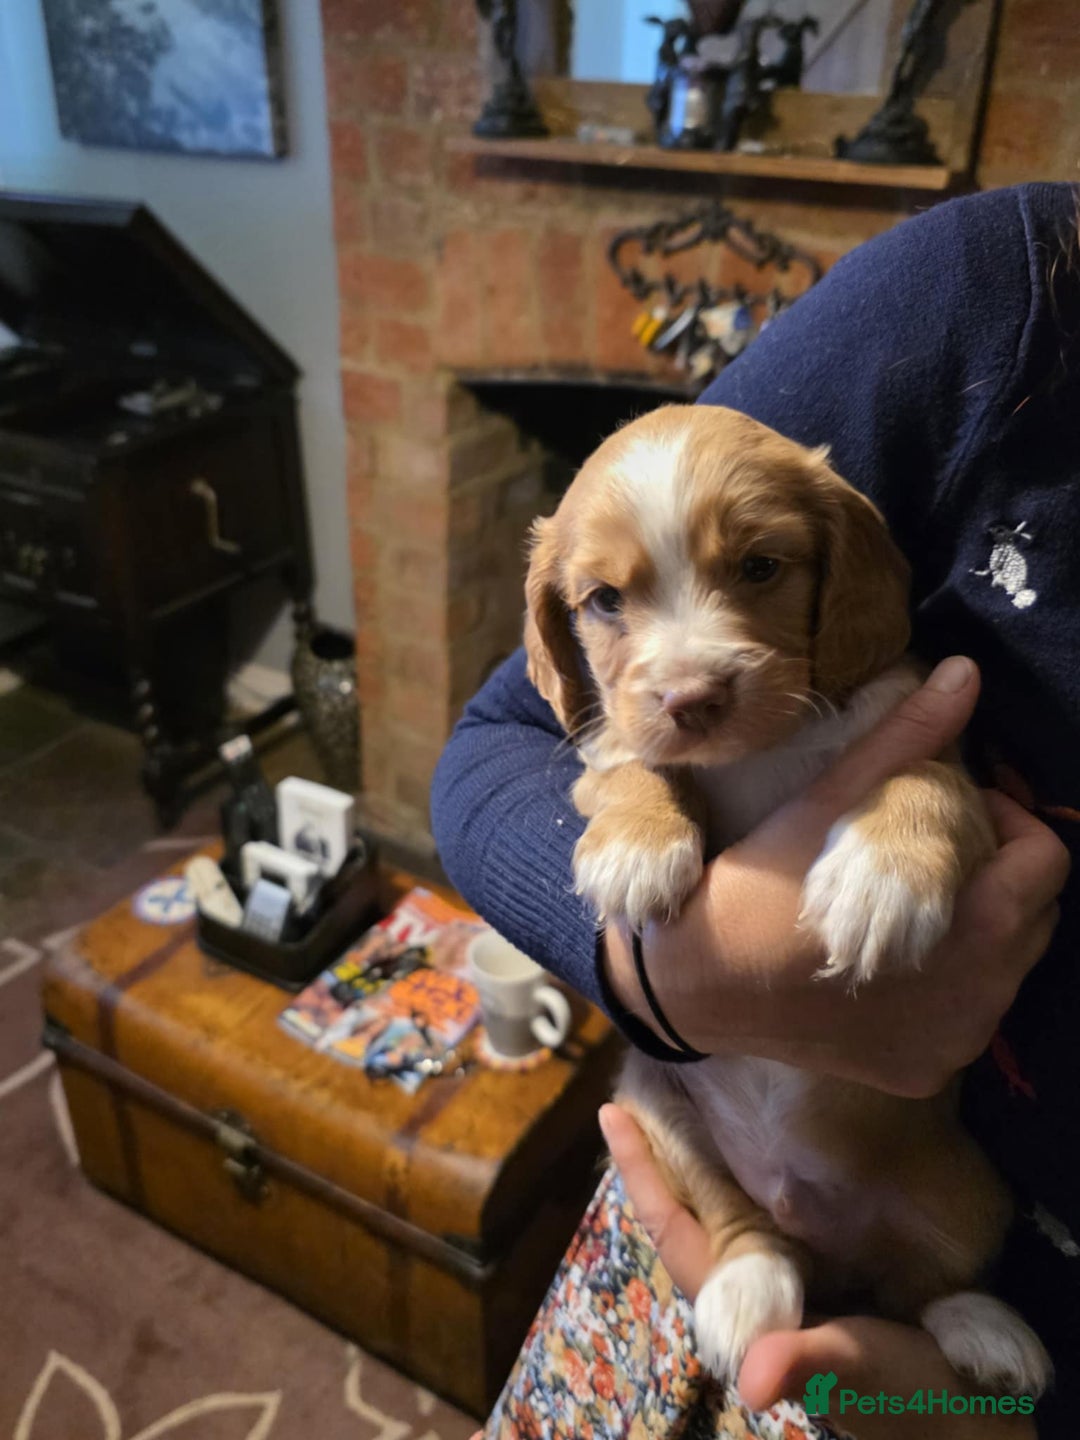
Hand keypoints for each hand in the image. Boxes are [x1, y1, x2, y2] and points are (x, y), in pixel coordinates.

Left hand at [601, 1104, 1036, 1438]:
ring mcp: (782, 1272)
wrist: (963, 1412)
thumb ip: (810, 1364)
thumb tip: (752, 1378)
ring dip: (700, 1148)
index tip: (613, 1112)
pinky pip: (764, 1203)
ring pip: (722, 1200)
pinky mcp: (818, 1264)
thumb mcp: (861, 1372)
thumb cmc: (905, 1396)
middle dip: (663, 1147)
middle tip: (641, 1073)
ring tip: (680, 1084)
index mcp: (744, 1305)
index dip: (644, 1174)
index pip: (677, 1231)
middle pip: (689, 1206)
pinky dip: (750, 1162)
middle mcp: (751, 1283)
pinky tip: (754, 1128)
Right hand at [604, 656, 1069, 1095]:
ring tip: (911, 898)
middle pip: (1032, 918)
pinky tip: (892, 957)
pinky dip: (947, 983)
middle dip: (996, 872)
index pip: (1044, 864)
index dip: (1009, 822)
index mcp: (969, 933)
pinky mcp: (919, 1073)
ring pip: (1005, 970)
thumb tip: (964, 673)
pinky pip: (965, 1018)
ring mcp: (949, 1046)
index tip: (957, 806)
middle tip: (932, 845)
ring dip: (977, 926)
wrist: (692, 988)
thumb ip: (905, 741)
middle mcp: (976, 1003)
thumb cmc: (756, 890)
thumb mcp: (826, 806)